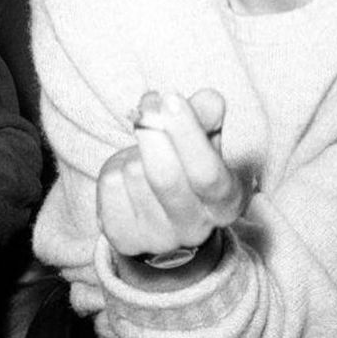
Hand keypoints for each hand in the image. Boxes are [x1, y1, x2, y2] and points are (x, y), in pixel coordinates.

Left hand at [97, 89, 244, 256]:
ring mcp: (157, 238)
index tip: (171, 98)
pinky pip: (110, 186)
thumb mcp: (206, 138)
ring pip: (134, 175)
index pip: (207, 173)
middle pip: (165, 177)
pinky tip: (128, 174)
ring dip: (135, 151)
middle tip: (149, 103)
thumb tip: (208, 100)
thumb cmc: (188, 166)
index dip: (187, 133)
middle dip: (152, 133)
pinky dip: (115, 168)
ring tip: (146, 152)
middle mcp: (195, 228)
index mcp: (226, 203)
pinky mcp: (124, 239)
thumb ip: (208, 116)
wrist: (161, 211)